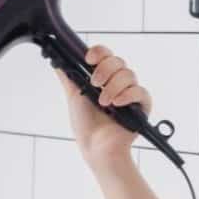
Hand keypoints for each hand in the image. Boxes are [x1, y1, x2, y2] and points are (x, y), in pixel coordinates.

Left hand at [54, 44, 151, 165]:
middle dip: (105, 69)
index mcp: (103, 77)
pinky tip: (117, 104)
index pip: (105, 55)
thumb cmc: (85, 124)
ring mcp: (130, 93)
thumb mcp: (73, 95)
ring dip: (113, 87)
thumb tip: (57, 60)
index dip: (99, 52)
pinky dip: (127, 95)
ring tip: (104, 103)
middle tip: (95, 83)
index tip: (88, 59)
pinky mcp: (142, 105)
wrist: (95, 146)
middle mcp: (117, 82)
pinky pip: (140, 91)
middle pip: (118, 61)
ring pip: (128, 74)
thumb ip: (67, 76)